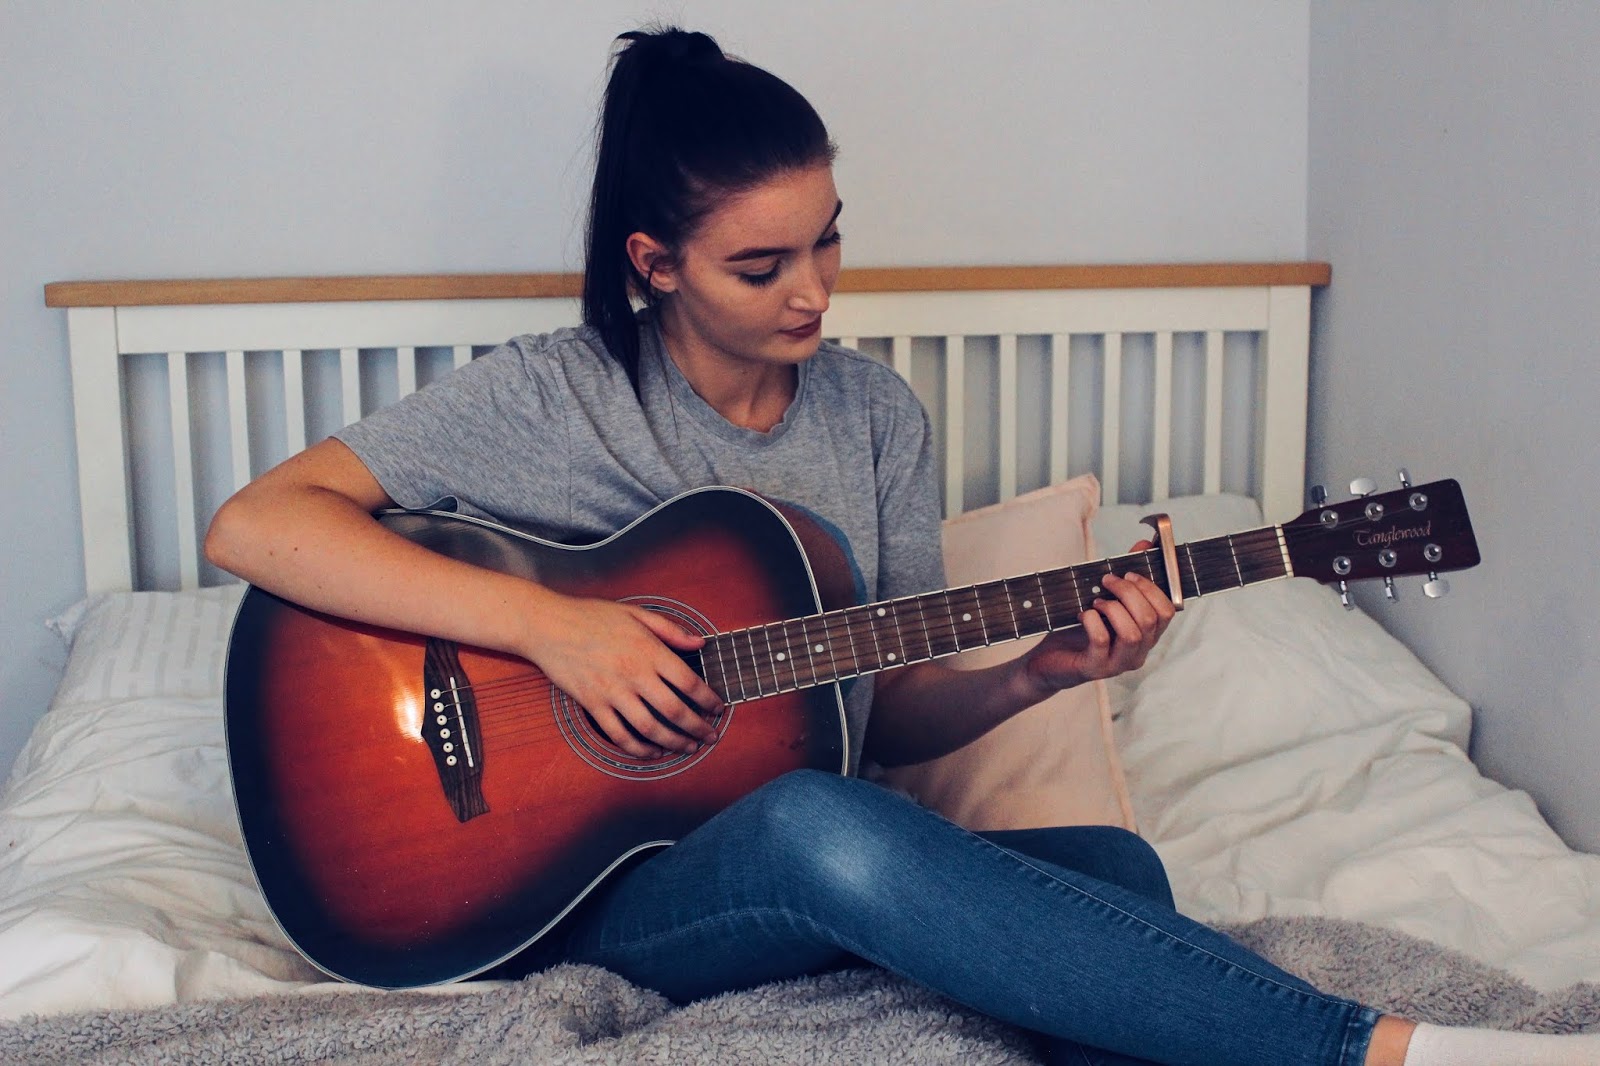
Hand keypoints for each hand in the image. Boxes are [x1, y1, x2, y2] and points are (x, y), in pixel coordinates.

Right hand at [518, 593, 723, 757]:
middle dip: (698, 728)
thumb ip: (670, 630)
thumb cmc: (592, 616)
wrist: (548, 625)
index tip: (718, 709)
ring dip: (674, 742)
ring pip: (649, 728)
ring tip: (688, 747)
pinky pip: (619, 734)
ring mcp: (611, 692)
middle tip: (711, 737)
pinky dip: (639, 748)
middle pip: (674, 710)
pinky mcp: (592, 704)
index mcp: (648, 650)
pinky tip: (653, 751)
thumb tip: (700, 642)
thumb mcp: (635, 613)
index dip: (708, 700)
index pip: (688, 682)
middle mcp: (633, 673)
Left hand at [1021, 540, 1175, 695]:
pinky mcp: (1095, 668)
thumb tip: (1144, 544)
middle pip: (1150, 620)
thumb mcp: (1105, 599)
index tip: (1129, 573)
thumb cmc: (1079, 629)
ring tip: (1097, 601)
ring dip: (1114, 609)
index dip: (1151, 588)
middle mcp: (1138, 652)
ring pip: (1132, 634)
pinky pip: (1102, 642)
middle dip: (1129, 593)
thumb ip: (1127, 576)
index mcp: (1146, 636)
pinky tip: (1084, 615)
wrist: (1049, 661)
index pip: (1167, 612)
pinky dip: (1093, 621)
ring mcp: (1118, 664)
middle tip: (1107, 580)